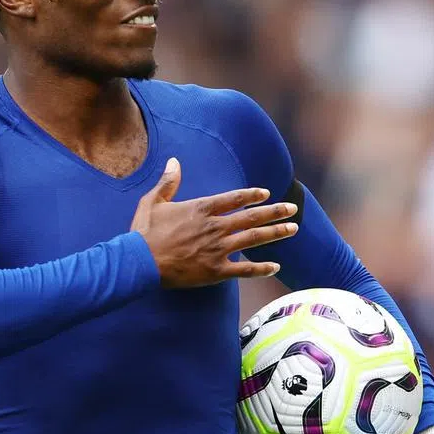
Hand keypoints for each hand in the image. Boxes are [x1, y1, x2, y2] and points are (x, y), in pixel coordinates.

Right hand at [131, 157, 297, 287]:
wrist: (140, 262)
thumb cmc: (144, 232)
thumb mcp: (152, 201)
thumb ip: (168, 182)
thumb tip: (174, 162)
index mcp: (201, 209)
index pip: (235, 198)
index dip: (253, 195)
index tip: (266, 194)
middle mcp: (215, 227)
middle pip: (252, 217)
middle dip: (275, 212)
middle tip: (293, 209)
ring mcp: (217, 249)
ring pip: (254, 239)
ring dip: (275, 233)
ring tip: (293, 229)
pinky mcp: (216, 271)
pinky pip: (245, 270)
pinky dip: (261, 269)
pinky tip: (275, 267)